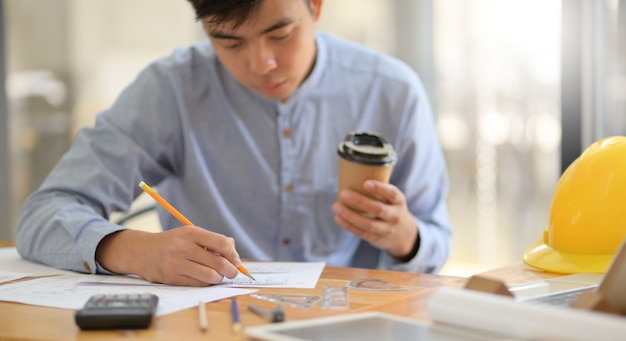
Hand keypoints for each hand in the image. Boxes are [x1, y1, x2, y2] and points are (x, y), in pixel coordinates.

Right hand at [96, 226, 241, 285]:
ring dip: (218, 278)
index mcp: (191, 233)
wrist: (142, 251)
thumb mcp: (190, 234)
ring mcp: (176, 264)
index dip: (233, 254)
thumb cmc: (173, 242)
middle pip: (218, 263)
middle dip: (231, 270)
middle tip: (232, 272)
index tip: (237, 261)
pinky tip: (204, 278)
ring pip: (210, 277)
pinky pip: (198, 284)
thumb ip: (213, 240)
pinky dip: (206, 283)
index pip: (221, 243)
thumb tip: (234, 253)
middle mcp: (184, 247)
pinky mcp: (172, 278)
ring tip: (217, 275)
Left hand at [332, 180, 418, 260]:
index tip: (365, 183)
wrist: (403, 234)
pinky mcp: (377, 239)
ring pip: (368, 224)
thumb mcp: (392, 198)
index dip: (379, 188)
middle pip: (377, 209)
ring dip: (350, 215)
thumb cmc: (391, 208)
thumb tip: (352, 173)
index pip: (392, 194)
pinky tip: (338, 217)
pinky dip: (348, 225)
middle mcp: (395, 216)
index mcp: (399, 201)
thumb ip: (378, 189)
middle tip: (343, 193)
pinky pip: (361, 233)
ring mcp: (387, 229)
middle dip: (359, 201)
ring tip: (336, 206)